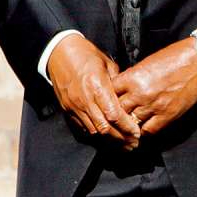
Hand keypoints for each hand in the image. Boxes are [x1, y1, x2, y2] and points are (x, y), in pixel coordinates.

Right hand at [46, 33, 141, 147]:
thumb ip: (118, 83)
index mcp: (97, 86)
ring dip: (109, 139)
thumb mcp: (107, 64)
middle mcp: (85, 99)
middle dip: (121, 138)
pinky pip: (83, 127)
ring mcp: (75, 106)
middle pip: (105, 128)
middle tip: (133, 144)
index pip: (114, 115)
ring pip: (94, 131)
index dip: (127, 127)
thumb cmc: (85, 55)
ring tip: (123, 144)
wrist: (59, 52)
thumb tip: (129, 96)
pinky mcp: (67, 109)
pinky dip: (96, 133)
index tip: (138, 133)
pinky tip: (106, 137)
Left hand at [111, 40, 196, 138]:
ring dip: (128, 125)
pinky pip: (149, 131)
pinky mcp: (168, 115)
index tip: (108, 102)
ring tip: (125, 127)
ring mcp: (154, 106)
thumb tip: (123, 88)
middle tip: (113, 119)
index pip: (110, 93)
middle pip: (118, 111)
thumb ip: (133, 77)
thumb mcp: (146, 62)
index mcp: (133, 77)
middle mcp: (140, 93)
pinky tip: (142, 130)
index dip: (108, 98)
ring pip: (131, 123)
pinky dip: (144, 132)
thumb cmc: (174, 56)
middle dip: (115, 114)